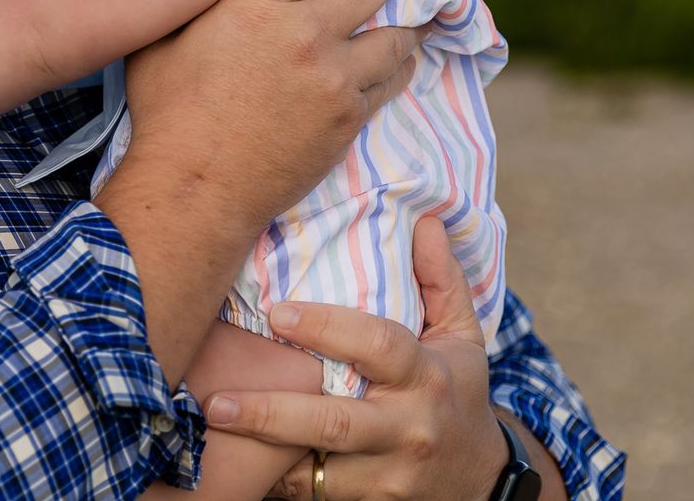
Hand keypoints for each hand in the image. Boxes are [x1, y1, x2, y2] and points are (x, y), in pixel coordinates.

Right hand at [114, 0, 427, 239]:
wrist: (194, 191)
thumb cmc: (168, 111)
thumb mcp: (169, 36)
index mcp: (259, 2)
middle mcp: (305, 32)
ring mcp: (333, 78)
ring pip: (395, 28)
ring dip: (414, 4)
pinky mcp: (348, 118)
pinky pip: (391, 77)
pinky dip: (403, 58)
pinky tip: (407, 48)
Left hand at [203, 219, 505, 500]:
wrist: (480, 480)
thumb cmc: (457, 391)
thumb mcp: (462, 335)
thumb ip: (440, 279)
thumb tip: (425, 220)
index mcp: (425, 375)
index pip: (377, 345)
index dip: (327, 327)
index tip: (277, 313)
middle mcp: (409, 428)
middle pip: (333, 422)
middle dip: (270, 414)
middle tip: (215, 401)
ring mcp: (391, 475)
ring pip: (318, 470)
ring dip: (265, 452)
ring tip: (213, 430)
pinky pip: (317, 494)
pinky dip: (282, 480)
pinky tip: (245, 464)